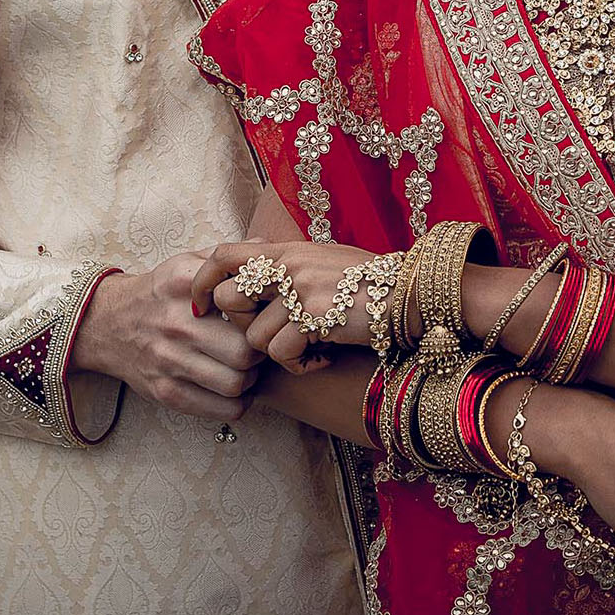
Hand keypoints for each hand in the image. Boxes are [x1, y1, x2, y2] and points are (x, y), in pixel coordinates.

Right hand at [69, 253, 262, 420]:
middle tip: (257, 348)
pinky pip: (222, 410)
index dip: (260, 313)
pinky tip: (232, 388)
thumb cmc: (159, 293)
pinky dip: (237, 403)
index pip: (243, 302)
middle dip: (259, 353)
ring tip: (245, 368)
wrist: (107, 323)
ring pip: (236, 384)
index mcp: (185, 284)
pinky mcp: (165, 392)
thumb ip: (226, 258)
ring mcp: (168, 361)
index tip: (260, 317)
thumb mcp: (186, 264)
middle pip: (244, 352)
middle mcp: (176, 323)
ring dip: (249, 379)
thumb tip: (267, 252)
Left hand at [191, 240, 380, 371]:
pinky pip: (282, 355)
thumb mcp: (325, 262)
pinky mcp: (313, 317)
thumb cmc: (372, 282)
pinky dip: (301, 365)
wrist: (412, 293)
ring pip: (254, 337)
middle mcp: (288, 265)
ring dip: (281, 352)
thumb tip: (254, 279)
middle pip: (227, 300)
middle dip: (242, 327)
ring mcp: (299, 290)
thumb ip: (289, 267)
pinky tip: (326, 356)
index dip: (203, 281)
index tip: (202, 306)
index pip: (223, 255)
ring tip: (313, 347)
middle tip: (275, 335)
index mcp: (287, 249)